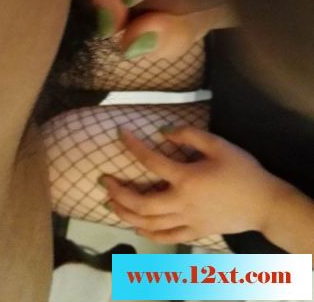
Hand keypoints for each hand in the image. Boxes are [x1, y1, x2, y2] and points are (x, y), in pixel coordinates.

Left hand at [100, 126, 281, 243]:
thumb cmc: (242, 170)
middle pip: (140, 204)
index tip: (121, 133)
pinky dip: (147, 233)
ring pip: (148, 224)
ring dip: (126, 214)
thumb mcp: (218, 144)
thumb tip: (162, 132)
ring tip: (111, 202)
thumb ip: (189, 135)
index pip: (150, 161)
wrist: (265, 203)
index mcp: (186, 178)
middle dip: (118, 192)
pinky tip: (136, 227)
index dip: (132, 145)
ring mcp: (187, 221)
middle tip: (104, 180)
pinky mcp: (194, 232)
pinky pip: (165, 237)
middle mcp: (181, 203)